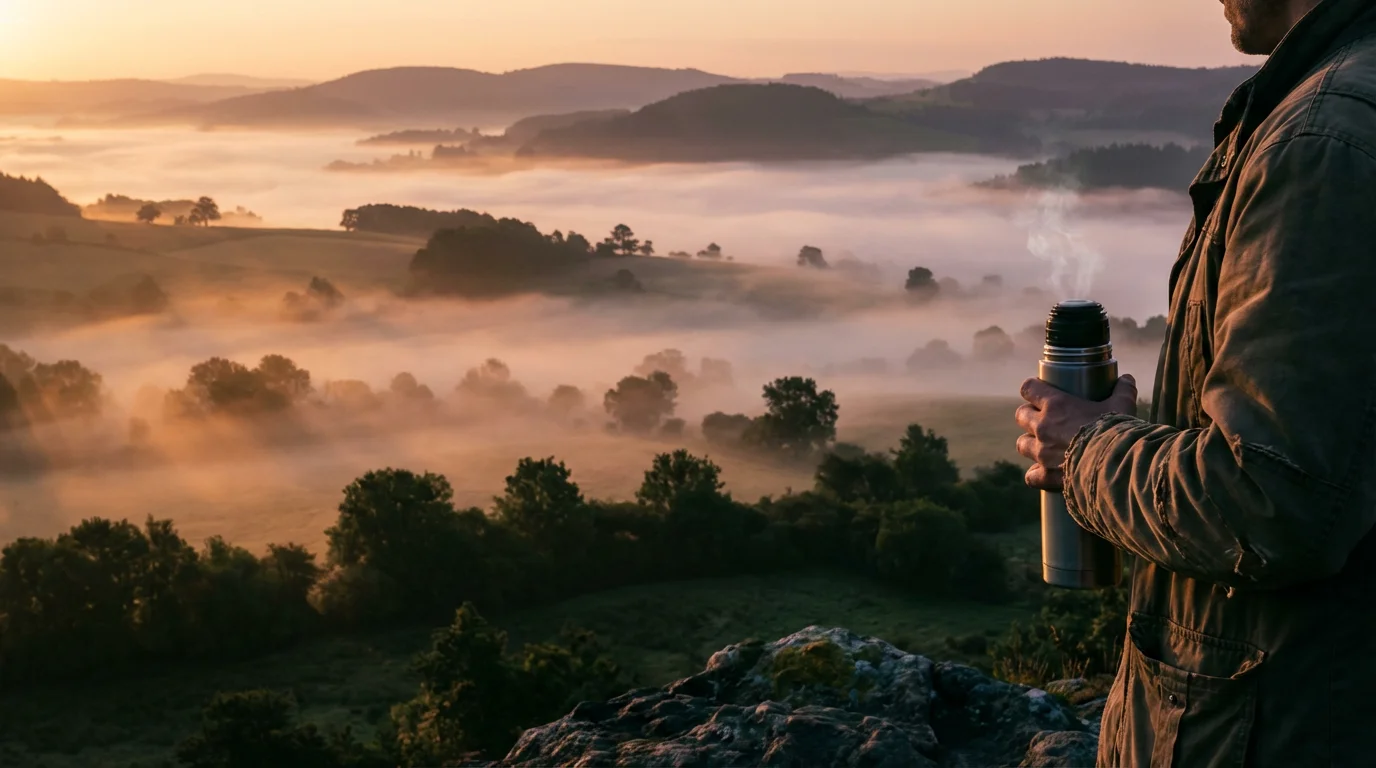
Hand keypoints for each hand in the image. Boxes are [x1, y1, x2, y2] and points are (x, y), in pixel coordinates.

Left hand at [1016, 374, 1137, 490]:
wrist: (1117, 467)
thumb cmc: (1117, 432)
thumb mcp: (1122, 406)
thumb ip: (1123, 390)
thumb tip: (1127, 379)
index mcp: (1057, 406)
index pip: (1029, 388)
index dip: (1032, 389)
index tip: (1039, 391)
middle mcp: (1043, 427)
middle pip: (1021, 415)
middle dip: (1029, 415)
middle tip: (1043, 418)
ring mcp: (1042, 453)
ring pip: (1022, 444)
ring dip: (1030, 442)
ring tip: (1043, 445)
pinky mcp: (1046, 475)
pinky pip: (1031, 476)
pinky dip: (1036, 475)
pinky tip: (1044, 474)